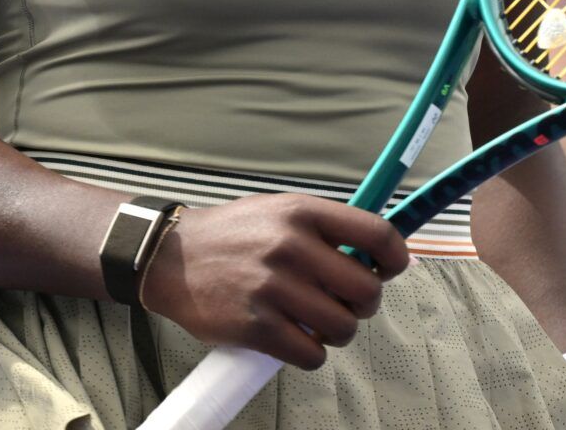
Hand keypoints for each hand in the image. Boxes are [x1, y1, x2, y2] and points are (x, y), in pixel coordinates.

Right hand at [137, 193, 411, 368]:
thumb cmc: (233, 235)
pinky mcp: (256, 326)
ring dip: (338, 333)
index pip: (376, 234)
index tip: (391, 269)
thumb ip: (324, 230)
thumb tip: (374, 256)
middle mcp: (291, 247)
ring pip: (342, 327)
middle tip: (347, 304)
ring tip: (320, 324)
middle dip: (364, 305)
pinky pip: (311, 354)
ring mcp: (273, 288)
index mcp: (302, 213)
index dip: (395, 258)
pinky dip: (311, 353)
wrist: (170, 257)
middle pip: (366, 290)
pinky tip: (297, 340)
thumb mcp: (279, 211)